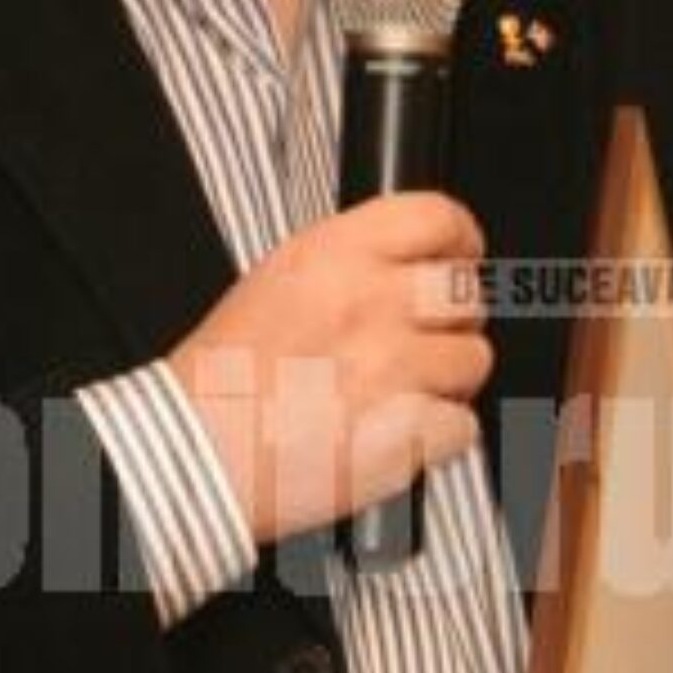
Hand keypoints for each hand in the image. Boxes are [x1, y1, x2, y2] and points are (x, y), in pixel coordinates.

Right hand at [166, 193, 491, 542]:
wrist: (199, 455)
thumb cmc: (221, 381)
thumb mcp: (274, 282)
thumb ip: (347, 265)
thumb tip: (404, 266)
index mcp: (335, 254)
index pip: (438, 217)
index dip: (460, 240)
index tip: (460, 256)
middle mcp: (373, 302)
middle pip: (466, 292)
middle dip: (452, 319)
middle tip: (420, 341)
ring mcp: (398, 367)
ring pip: (474, 360)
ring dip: (445, 380)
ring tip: (394, 395)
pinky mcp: (412, 431)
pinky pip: (462, 426)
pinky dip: (435, 437)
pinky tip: (392, 433)